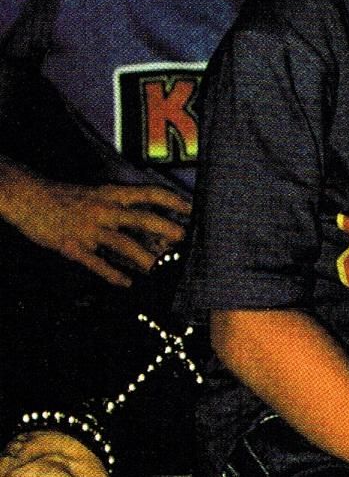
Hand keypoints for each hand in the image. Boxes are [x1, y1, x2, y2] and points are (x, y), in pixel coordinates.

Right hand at [5, 170, 189, 285]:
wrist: (31, 198)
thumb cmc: (67, 197)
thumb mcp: (97, 195)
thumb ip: (121, 208)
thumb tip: (149, 227)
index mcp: (112, 194)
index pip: (148, 193)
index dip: (171, 199)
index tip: (191, 207)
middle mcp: (104, 209)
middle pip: (140, 218)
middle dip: (162, 227)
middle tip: (182, 237)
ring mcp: (89, 229)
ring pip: (121, 243)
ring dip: (141, 255)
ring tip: (157, 266)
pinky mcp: (73, 246)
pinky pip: (96, 263)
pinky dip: (112, 274)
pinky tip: (126, 283)